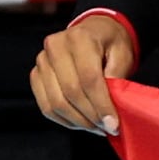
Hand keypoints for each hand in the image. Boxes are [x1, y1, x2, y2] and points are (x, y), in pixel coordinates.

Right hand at [29, 9, 138, 136]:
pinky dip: (64, 120)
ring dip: (78, 121)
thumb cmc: (110, 43)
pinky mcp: (36, 75)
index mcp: (79, 37)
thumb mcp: (122, 55)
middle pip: (71, 92)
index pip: (88, 78)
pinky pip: (46, 106)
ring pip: (56, 103)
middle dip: (90, 116)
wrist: (93, 31)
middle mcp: (55, 46)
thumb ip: (116, 79)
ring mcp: (42, 61)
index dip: (101, 105)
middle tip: (107, 128)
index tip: (114, 124)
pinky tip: (81, 123)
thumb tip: (109, 111)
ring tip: (96, 127)